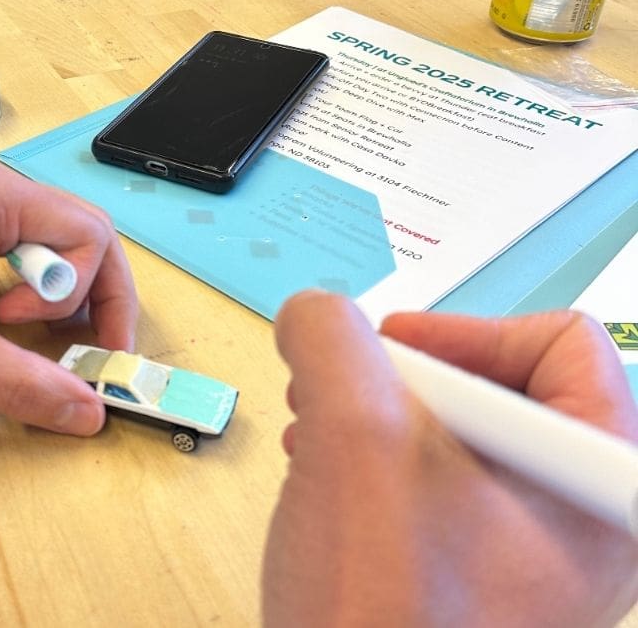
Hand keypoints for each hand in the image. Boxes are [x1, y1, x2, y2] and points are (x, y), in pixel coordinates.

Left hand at [0, 159, 136, 435]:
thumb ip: (23, 380)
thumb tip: (91, 412)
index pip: (90, 233)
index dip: (93, 296)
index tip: (55, 344)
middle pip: (78, 235)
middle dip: (88, 297)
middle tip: (78, 353)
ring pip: (50, 245)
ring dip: (55, 297)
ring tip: (23, 338)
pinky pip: (16, 253)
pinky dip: (27, 292)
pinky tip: (2, 327)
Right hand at [262, 291, 637, 627]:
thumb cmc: (384, 608)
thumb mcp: (354, 434)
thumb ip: (332, 339)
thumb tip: (317, 317)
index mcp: (600, 487)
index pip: (561, 344)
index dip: (463, 333)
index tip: (387, 362)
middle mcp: (588, 527)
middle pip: (509, 386)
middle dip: (408, 380)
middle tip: (343, 400)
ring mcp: (542, 568)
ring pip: (468, 439)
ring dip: (386, 422)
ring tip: (320, 441)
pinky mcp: (494, 595)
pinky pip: (449, 494)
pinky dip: (386, 473)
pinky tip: (329, 488)